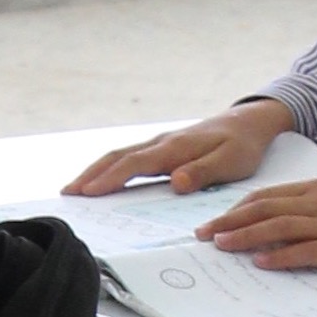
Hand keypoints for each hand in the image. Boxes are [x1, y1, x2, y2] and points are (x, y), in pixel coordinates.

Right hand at [65, 100, 294, 197]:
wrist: (248, 122)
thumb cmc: (242, 146)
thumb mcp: (231, 163)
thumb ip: (203, 173)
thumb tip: (175, 183)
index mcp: (175, 148)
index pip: (135, 164)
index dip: (110, 179)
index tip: (88, 192)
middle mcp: (162, 143)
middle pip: (117, 157)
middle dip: (90, 174)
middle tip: (67, 193)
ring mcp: (160, 144)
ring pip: (119, 155)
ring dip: (95, 171)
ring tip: (74, 188)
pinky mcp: (162, 148)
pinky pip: (129, 157)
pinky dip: (109, 168)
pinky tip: (101, 180)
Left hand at [197, 176, 316, 270]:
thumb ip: (315, 200)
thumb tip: (283, 213)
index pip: (268, 196)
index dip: (238, 208)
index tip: (217, 219)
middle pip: (265, 209)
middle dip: (231, 221)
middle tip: (204, 234)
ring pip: (279, 228)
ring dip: (246, 237)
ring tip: (222, 245)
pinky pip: (306, 251)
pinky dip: (280, 256)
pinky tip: (261, 262)